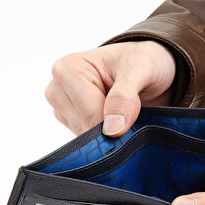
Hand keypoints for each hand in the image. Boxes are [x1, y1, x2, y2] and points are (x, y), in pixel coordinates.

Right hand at [45, 41, 175, 135]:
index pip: (89, 114)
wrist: (146, 70)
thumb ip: (124, 97)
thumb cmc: (141, 61)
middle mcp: (57, 89)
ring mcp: (61, 108)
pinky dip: (105, 138)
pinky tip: (115, 120)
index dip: (117, 121)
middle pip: (85, 128)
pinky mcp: (69, 123)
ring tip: (123, 112)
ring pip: (85, 139)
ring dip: (110, 134)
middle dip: (112, 128)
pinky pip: (87, 143)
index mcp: (67, 69)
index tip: (135, 110)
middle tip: (132, 112)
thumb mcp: (141, 69)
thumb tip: (111, 129)